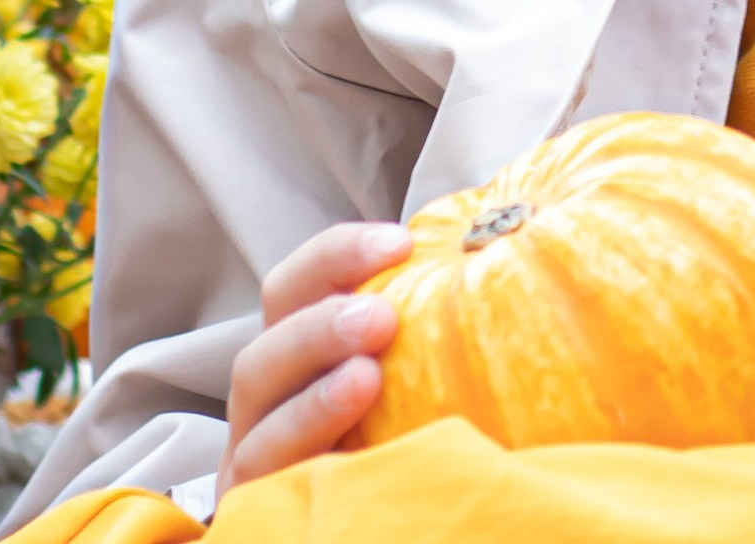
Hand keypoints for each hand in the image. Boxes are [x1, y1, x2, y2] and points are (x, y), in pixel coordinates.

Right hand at [219, 219, 409, 493]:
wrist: (385, 515)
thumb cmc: (412, 427)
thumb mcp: (414, 364)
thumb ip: (431, 315)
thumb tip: (499, 240)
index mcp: (296, 357)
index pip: (294, 290)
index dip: (337, 257)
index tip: (402, 243)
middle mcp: (266, 409)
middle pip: (260, 358)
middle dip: (317, 328)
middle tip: (381, 318)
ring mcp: (255, 468)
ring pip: (256, 434)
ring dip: (311, 403)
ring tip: (366, 379)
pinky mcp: (259, 514)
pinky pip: (264, 494)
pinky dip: (302, 466)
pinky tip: (351, 455)